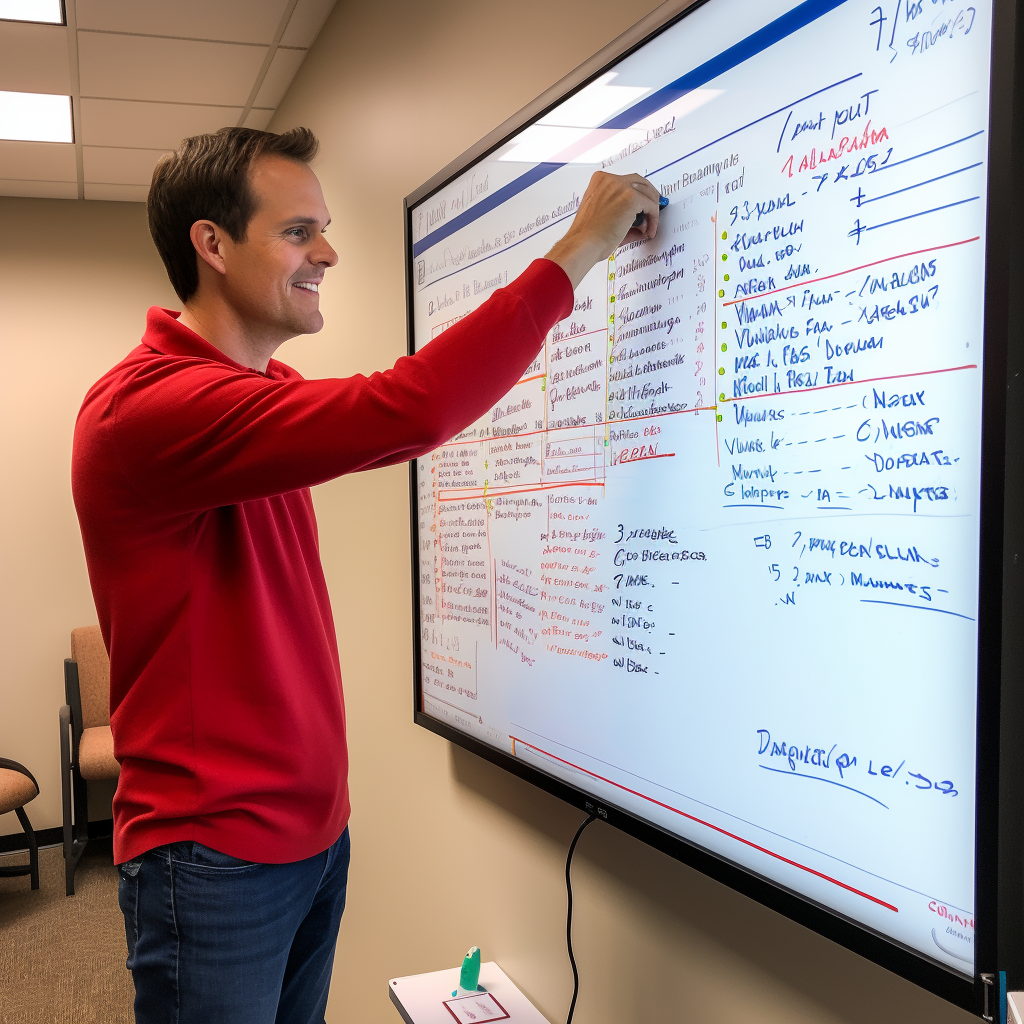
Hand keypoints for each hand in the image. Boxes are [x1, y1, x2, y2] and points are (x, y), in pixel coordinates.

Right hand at [545, 172, 661, 288]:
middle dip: (649, 197)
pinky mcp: (631, 198)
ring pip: (648, 193)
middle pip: (639, 182)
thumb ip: (620, 213)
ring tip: (648, 227)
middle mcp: (610, 179)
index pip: (626, 182)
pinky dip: (653, 219)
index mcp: (600, 181)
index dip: (637, 194)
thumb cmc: (587, 236)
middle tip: (654, 211)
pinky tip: (648, 231)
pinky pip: (651, 206)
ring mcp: (621, 187)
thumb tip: (641, 223)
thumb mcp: (603, 216)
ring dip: (652, 210)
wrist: (584, 244)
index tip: (643, 204)